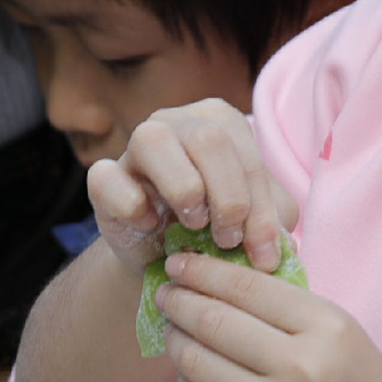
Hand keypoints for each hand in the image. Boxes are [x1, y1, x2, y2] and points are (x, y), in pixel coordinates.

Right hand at [88, 99, 293, 276]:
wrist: (162, 260)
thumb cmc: (213, 231)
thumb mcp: (252, 224)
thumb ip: (273, 222)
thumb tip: (278, 244)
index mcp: (220, 122)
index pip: (248, 156)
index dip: (261, 209)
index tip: (264, 255)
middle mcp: (177, 121)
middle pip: (209, 140)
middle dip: (227, 198)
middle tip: (228, 240)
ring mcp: (135, 143)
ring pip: (154, 141)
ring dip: (184, 191)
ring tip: (193, 227)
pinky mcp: (103, 175)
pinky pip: (107, 177)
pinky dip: (133, 206)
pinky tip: (150, 224)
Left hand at [154, 252, 381, 381]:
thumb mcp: (349, 339)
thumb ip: (294, 311)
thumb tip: (228, 280)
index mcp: (329, 329)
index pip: (248, 287)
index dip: (203, 271)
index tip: (180, 263)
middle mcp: (299, 366)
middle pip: (214, 320)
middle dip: (179, 301)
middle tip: (165, 292)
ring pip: (197, 361)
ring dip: (176, 339)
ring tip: (173, 329)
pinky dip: (186, 380)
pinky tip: (189, 370)